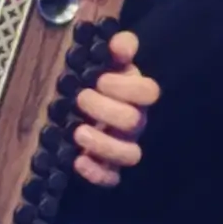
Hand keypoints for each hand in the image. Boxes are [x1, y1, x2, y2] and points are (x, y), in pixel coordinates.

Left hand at [71, 29, 159, 187]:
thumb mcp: (102, 60)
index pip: (149, 92)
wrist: (74, 108)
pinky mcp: (108, 168)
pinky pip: (112, 178)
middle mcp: (134, 122)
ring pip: (131, 155)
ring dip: (104, 144)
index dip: (127, 87)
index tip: (100, 80)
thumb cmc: (92, 82)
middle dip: (105, 109)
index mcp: (134, 95)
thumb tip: (122, 44)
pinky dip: (96, 172)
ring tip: (78, 132)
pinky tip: (78, 160)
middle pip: (134, 121)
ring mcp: (123, 146)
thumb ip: (116, 48)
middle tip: (80, 99)